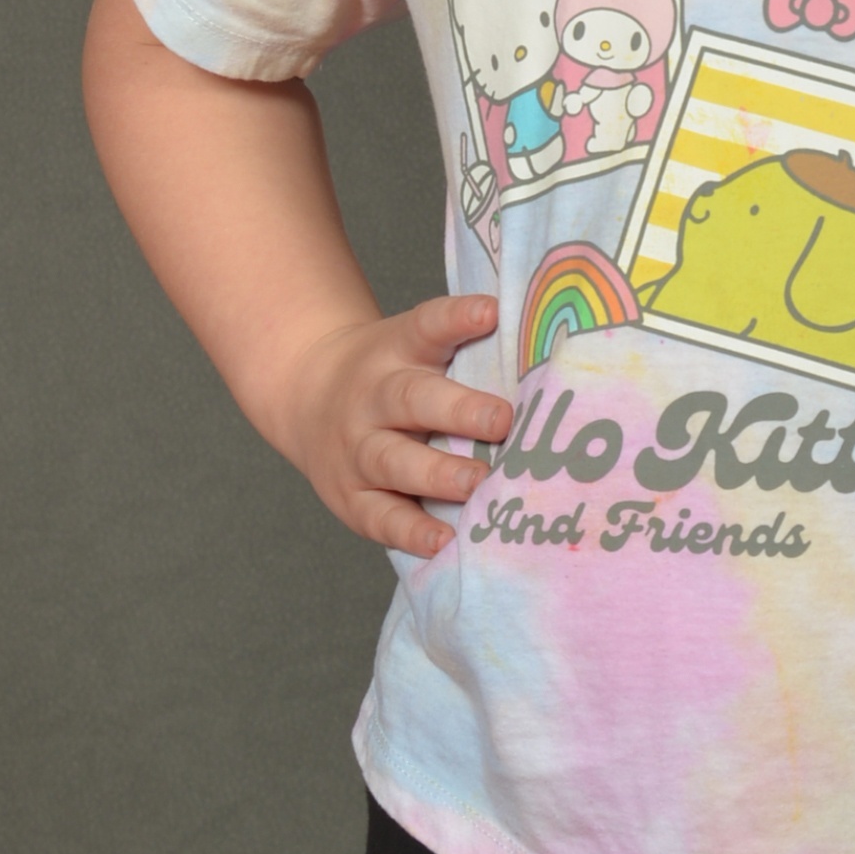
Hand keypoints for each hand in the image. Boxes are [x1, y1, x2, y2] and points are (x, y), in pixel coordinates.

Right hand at [280, 293, 512, 558]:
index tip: (490, 313)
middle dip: (458, 411)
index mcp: (397, 350)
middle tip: (502, 421)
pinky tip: (444, 540)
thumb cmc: (391, 374)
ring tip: (477, 483)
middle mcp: (373, 396)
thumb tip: (547, 344)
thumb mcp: (415, 344)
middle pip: (410, 399)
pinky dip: (411, 530)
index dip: (458, 318)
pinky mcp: (349, 496)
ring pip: (393, 461)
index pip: (426, 326)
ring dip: (437, 474)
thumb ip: (466, 346)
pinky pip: (380, 516)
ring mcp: (356, 448)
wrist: (306, 393)